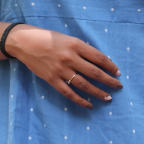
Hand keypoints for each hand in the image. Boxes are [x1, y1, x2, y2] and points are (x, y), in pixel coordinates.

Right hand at [4, 25, 122, 109]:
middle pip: (94, 72)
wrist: (25, 42)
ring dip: (98, 92)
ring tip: (108, 97)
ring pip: (84, 84)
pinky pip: (69, 93)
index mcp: (75, 45)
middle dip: (109, 81)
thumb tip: (98, 62)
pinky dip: (80, 100)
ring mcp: (60, 70)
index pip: (99, 58)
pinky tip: (89, 105)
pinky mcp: (52, 79)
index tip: (118, 72)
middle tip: (118, 86)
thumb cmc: (48, 38)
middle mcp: (70, 58)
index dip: (111, 66)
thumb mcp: (68, 38)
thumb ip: (81, 49)